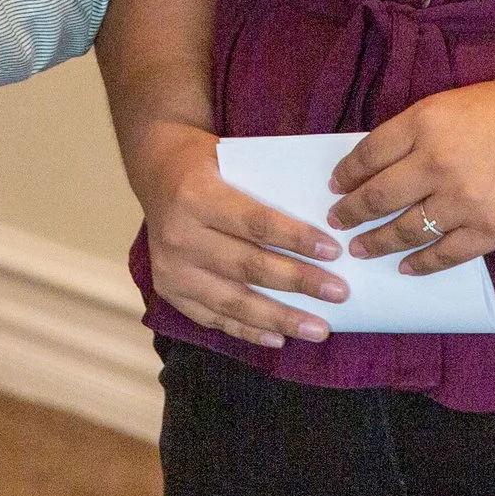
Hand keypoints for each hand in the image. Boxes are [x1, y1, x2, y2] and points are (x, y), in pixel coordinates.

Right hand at [132, 119, 345, 349]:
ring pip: (233, 301)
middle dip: (299, 283)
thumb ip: (267, 190)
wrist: (156, 169)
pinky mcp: (168, 291)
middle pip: (248, 266)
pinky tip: (279, 338)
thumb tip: (323, 226)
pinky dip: (248, 330)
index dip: (296, 239)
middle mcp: (180, 236)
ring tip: (318, 329)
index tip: (334, 251)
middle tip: (338, 293)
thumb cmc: (205, 162)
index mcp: (197, 196)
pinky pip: (213, 318)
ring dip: (280, 318)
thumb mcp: (233, 158)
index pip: (256, 223)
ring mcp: (171, 269)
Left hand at [328, 73, 494, 275]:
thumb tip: (382, 164)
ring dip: (376, 242)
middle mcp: (437, 162)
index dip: (346, 173)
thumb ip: (419, 131)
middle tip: (336, 220)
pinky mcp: (491, 230)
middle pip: (377, 196)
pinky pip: (443, 255)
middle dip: (350, 212)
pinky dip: (419, 264)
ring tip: (360, 248)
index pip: (368, 153)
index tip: (335, 184)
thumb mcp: (456, 102)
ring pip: (404, 230)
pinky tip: (405, 267)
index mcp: (425, 122)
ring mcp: (463, 201)